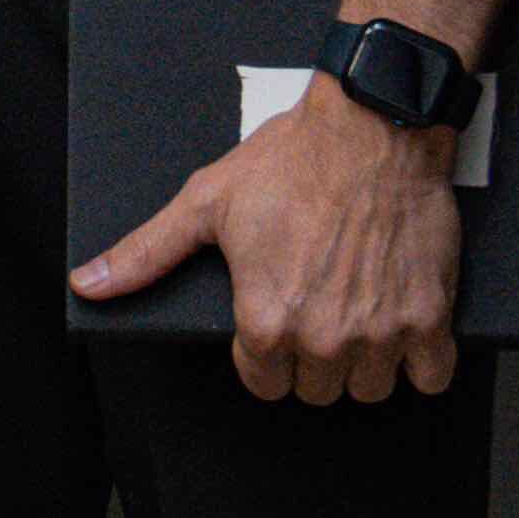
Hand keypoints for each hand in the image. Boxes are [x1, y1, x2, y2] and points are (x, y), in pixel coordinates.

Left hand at [73, 91, 463, 405]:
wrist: (374, 126)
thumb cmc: (293, 160)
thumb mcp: (206, 204)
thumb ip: (146, 254)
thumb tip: (88, 284)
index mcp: (266, 319)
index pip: (264, 384)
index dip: (266, 353)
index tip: (278, 318)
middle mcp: (323, 336)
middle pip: (315, 391)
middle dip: (313, 359)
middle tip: (319, 308)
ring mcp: (381, 331)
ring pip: (369, 389)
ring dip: (365, 363)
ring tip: (358, 315)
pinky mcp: (430, 317)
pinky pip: (429, 376)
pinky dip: (421, 360)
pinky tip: (403, 324)